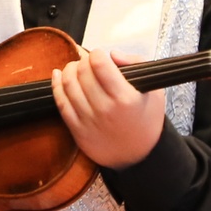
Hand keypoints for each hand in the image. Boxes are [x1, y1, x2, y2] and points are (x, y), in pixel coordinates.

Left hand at [51, 49, 162, 168]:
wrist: (139, 156)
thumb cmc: (146, 119)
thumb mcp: (154, 90)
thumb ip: (136, 64)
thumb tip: (113, 54)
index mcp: (125, 98)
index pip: (99, 64)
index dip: (96, 54)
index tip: (99, 55)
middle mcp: (105, 109)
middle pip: (82, 72)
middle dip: (82, 61)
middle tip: (87, 61)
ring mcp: (89, 120)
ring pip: (68, 85)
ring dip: (68, 70)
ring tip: (75, 67)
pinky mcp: (77, 130)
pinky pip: (60, 103)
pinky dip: (56, 85)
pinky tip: (58, 76)